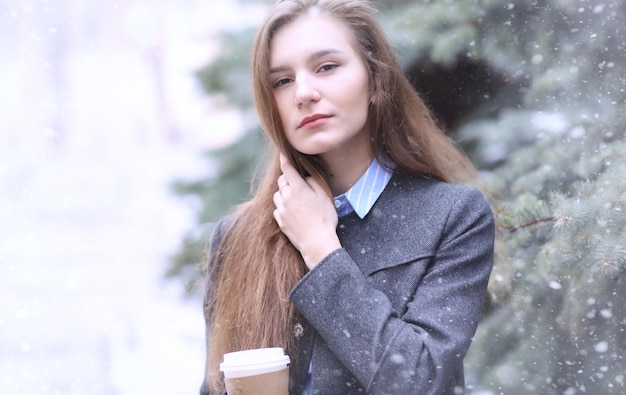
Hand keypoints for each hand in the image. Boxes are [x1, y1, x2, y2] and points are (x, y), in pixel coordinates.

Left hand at [273, 154, 340, 269]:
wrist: (317, 243)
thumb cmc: (324, 218)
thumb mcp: (324, 196)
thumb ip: (313, 181)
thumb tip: (304, 176)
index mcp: (297, 189)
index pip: (287, 169)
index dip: (284, 160)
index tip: (282, 154)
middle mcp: (285, 197)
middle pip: (281, 182)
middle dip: (288, 180)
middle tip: (300, 186)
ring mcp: (281, 210)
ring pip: (278, 195)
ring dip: (284, 194)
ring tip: (297, 202)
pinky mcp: (280, 221)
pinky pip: (278, 209)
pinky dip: (283, 207)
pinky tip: (294, 213)